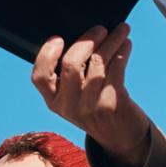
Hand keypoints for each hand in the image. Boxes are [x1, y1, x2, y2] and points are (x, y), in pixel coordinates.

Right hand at [31, 24, 149, 166]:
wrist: (119, 137)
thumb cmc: (95, 108)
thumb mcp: (73, 98)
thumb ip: (69, 76)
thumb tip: (82, 36)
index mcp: (53, 101)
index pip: (40, 77)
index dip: (46, 55)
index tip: (58, 38)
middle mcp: (69, 105)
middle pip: (71, 64)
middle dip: (87, 40)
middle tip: (100, 29)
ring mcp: (90, 106)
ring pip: (98, 63)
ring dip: (112, 41)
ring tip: (121, 30)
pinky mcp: (112, 103)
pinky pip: (116, 69)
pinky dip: (122, 52)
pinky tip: (126, 44)